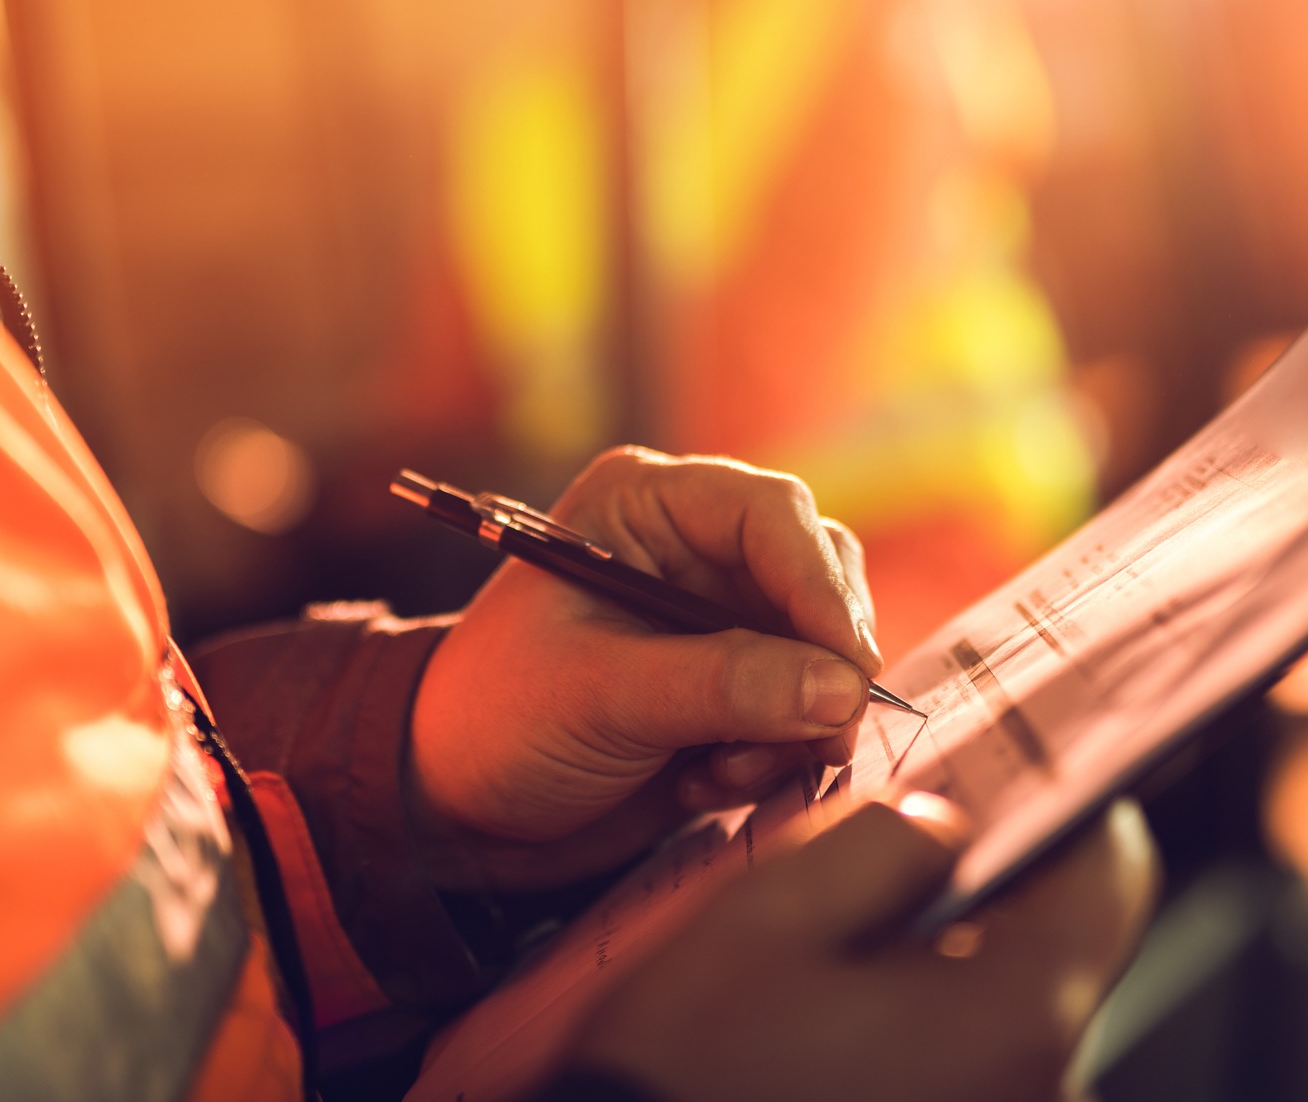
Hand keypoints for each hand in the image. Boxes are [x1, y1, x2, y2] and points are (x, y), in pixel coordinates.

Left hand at [409, 447, 882, 889]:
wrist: (458, 801)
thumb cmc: (500, 719)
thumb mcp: (601, 696)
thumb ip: (722, 684)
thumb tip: (841, 687)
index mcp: (645, 504)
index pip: (772, 514)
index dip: (821, 585)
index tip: (849, 667)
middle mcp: (692, 546)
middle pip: (817, 574)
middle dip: (821, 662)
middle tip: (820, 737)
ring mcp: (718, 616)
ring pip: (822, 649)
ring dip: (794, 721)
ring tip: (724, 770)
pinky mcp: (732, 683)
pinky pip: (802, 707)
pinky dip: (774, 753)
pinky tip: (706, 780)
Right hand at [561, 794, 1157, 1101]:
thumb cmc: (696, 1070)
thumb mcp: (770, 916)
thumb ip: (879, 843)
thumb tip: (942, 823)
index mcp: (1014, 1014)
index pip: (1111, 874)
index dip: (1069, 800)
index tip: (1018, 764)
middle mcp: (1041, 1085)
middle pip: (1059, 940)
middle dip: (987, 879)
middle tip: (898, 845)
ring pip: (1011, 1001)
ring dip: (950, 952)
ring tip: (852, 939)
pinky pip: (977, 1059)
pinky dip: (932, 1019)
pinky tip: (848, 1010)